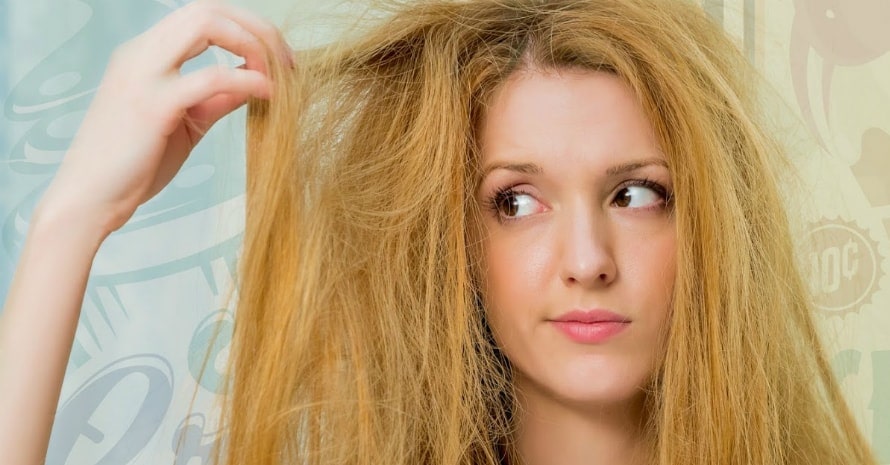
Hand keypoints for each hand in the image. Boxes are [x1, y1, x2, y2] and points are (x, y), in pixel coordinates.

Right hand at [36, 0, 291, 236]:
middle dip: (256, 28)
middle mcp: (140, 54)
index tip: (277, 59)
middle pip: (207, 9)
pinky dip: (248, 80)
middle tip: (288, 62)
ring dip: (253, 43)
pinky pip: (212, 77)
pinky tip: (268, 95)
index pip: (201, 16)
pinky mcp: (153, 105)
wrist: (89, 201)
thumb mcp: (185, 124)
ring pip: (205, 23)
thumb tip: (254, 84)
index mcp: (144, 55)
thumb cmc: (133, 166)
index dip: (245, 28)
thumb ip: (216, 100)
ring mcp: (143, 75)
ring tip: (279, 74)